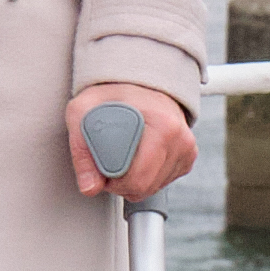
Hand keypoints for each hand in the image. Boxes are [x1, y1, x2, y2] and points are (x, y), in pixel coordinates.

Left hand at [66, 80, 199, 200]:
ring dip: (133, 182)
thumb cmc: (112, 94)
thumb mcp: (83, 111)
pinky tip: (137, 158)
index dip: (111, 181)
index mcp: (161, 125)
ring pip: (153, 188)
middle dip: (120, 185)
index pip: (136, 178)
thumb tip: (90, 187)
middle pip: (145, 187)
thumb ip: (81, 149)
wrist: (140, 82)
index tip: (100, 169)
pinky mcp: (188, 157)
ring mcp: (186, 149)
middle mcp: (180, 138)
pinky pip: (162, 183)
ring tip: (121, 158)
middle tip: (107, 166)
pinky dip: (146, 177)